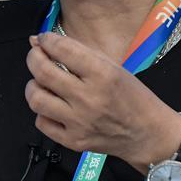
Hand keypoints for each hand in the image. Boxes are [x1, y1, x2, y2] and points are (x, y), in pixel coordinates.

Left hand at [25, 31, 180, 165]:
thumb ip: (77, 52)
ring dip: (33, 85)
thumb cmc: (132, 97)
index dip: (47, 40)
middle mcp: (89, 98)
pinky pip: (41, 122)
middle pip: (43, 72)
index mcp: (103, 74)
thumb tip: (40, 40)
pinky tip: (53, 105)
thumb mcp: (112, 66)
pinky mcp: (73, 141)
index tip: (44, 39)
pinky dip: (42, 111)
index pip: (62, 49)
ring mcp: (79, 122)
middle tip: (37, 55)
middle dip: (33, 57)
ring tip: (42, 83)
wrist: (146, 134)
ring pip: (36, 98)